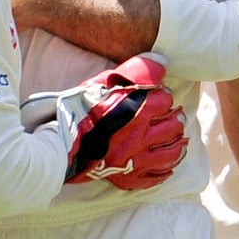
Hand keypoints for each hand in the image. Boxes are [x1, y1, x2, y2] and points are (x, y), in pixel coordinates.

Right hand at [23, 53, 187, 185]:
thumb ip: (135, 70)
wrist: (59, 142)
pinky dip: (166, 169)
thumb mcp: (105, 82)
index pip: (166, 100)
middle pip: (174, 126)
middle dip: (176, 117)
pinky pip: (156, 176)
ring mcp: (136, 159)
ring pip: (171, 152)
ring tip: (179, 137)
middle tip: (175, 115)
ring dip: (177, 142)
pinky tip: (169, 162)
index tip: (159, 94)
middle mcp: (141, 137)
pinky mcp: (128, 177)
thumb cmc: (80, 109)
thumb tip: (162, 61)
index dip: (163, 94)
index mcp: (138, 112)